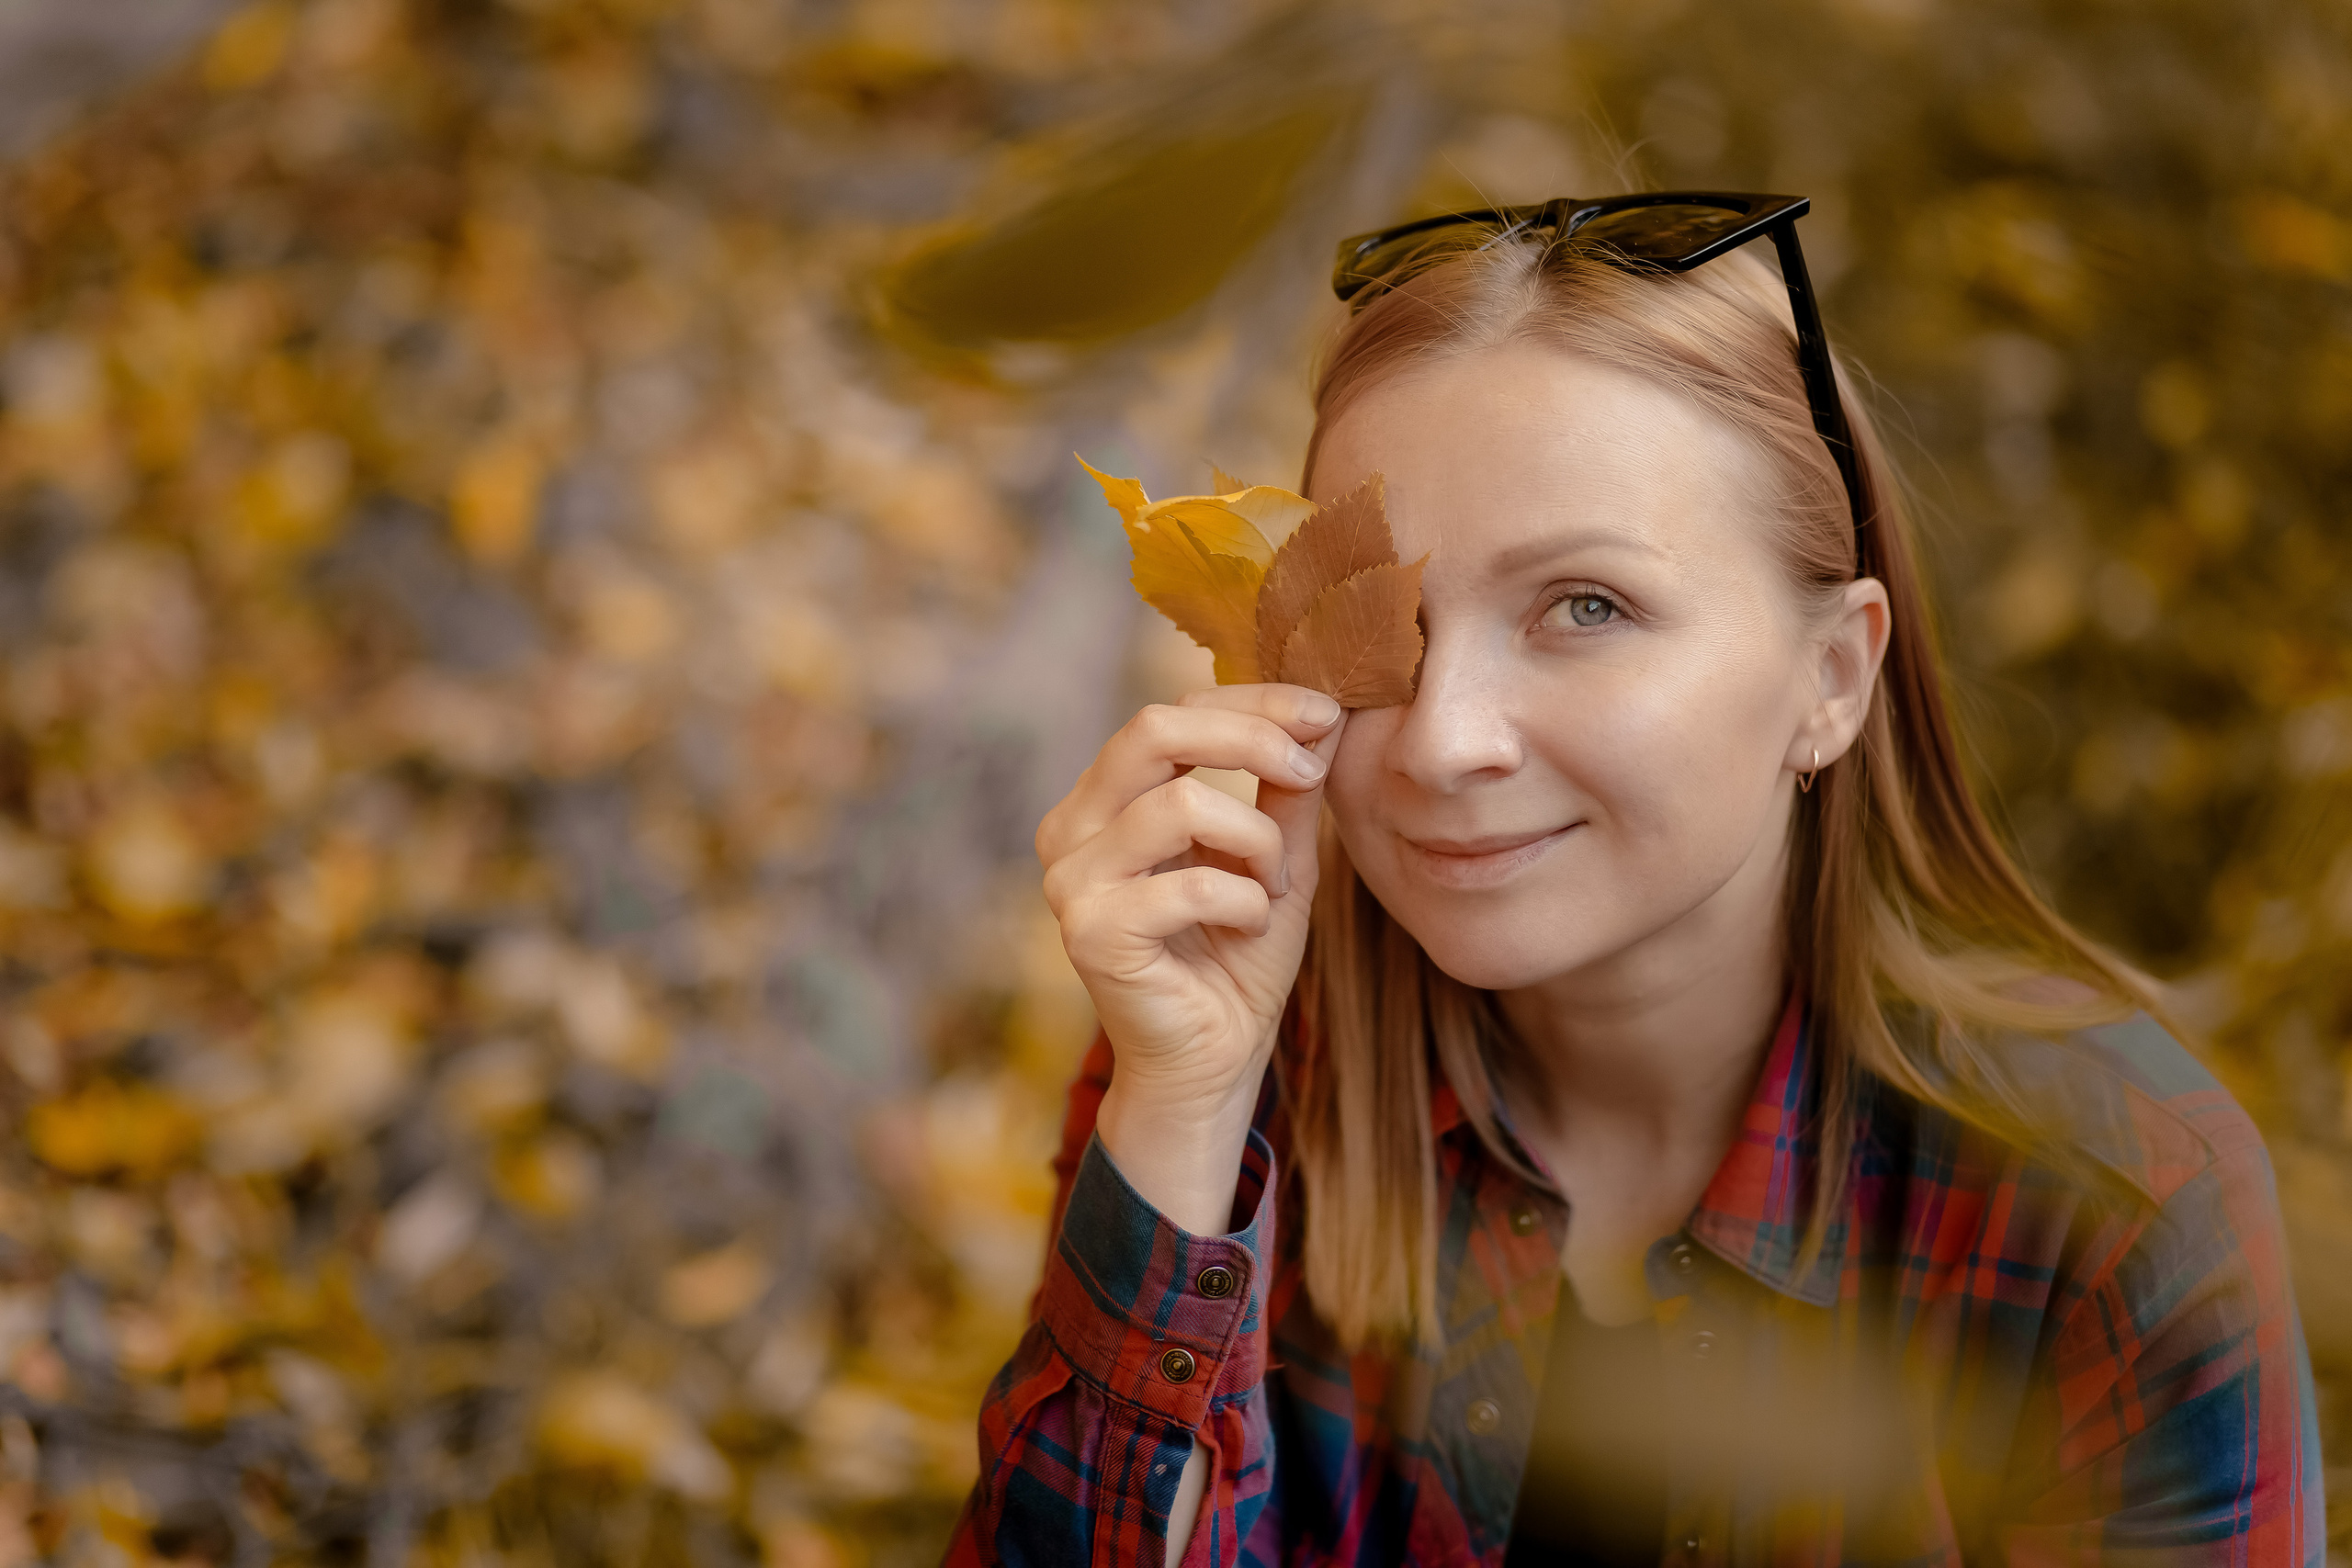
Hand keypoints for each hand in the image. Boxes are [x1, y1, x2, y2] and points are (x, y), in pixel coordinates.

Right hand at [1037, 685, 1345, 1232]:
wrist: (1214, 1063)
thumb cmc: (1237, 960)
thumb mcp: (1274, 857)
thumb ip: (1285, 789)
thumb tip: (1320, 716)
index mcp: (1106, 800)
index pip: (1171, 713)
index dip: (1251, 700)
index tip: (1324, 713)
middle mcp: (1072, 829)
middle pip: (1154, 728)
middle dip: (1250, 736)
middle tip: (1310, 770)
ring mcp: (1072, 881)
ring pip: (1181, 803)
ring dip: (1256, 841)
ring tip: (1273, 885)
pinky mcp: (1091, 932)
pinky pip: (1192, 884)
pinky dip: (1245, 900)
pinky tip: (1251, 926)